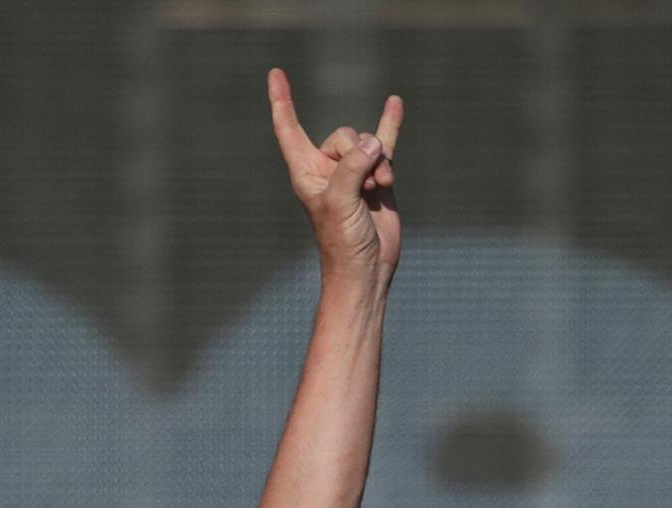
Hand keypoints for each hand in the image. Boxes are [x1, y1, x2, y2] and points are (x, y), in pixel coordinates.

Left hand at [268, 70, 401, 280]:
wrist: (367, 269)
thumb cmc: (342, 242)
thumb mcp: (340, 201)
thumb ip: (352, 167)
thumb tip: (374, 142)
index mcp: (306, 171)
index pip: (289, 129)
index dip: (282, 101)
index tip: (276, 75)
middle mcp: (327, 168)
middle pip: (343, 136)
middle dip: (359, 154)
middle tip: (365, 187)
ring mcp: (354, 173)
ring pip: (368, 144)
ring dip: (379, 164)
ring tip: (380, 189)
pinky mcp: (377, 179)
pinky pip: (385, 145)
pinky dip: (390, 125)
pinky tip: (395, 103)